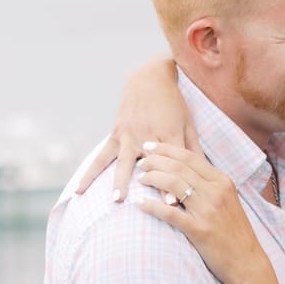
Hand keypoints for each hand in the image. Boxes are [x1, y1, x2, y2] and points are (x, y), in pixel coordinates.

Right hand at [75, 58, 199, 202]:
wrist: (149, 79)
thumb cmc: (173, 105)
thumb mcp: (188, 124)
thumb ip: (193, 149)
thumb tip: (204, 174)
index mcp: (170, 133)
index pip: (172, 161)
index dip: (172, 183)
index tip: (172, 205)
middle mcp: (148, 135)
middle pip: (149, 163)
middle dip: (149, 183)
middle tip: (148, 204)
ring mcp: (130, 135)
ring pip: (124, 162)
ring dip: (119, 181)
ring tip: (116, 200)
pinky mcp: (116, 134)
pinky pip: (102, 156)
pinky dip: (90, 173)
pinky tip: (80, 190)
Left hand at [133, 143, 269, 283]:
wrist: (246, 262)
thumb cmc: (233, 233)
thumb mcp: (227, 201)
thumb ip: (209, 185)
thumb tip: (185, 171)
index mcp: (222, 181)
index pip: (190, 156)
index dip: (167, 149)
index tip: (150, 146)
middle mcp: (216, 192)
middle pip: (179, 166)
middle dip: (155, 161)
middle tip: (141, 162)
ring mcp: (208, 210)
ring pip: (173, 184)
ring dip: (152, 178)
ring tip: (140, 179)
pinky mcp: (199, 230)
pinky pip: (170, 213)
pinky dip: (152, 206)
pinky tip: (140, 204)